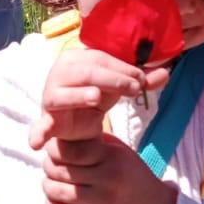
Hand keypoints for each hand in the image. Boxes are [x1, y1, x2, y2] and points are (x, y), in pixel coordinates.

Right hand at [30, 47, 168, 150]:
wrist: (77, 123)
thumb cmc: (96, 96)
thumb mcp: (120, 87)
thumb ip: (141, 80)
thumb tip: (166, 73)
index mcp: (76, 59)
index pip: (100, 59)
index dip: (122, 68)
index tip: (141, 81)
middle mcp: (59, 73)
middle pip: (85, 72)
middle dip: (112, 79)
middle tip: (134, 88)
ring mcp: (50, 97)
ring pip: (63, 94)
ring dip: (79, 95)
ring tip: (96, 98)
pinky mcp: (48, 120)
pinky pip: (41, 126)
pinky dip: (38, 133)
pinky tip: (36, 144)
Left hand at [41, 131, 177, 203]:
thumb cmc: (132, 176)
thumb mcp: (121, 152)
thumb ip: (96, 141)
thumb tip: (64, 134)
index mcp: (112, 157)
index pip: (72, 150)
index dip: (54, 149)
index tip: (51, 150)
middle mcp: (108, 178)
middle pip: (61, 170)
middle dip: (47, 167)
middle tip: (47, 166)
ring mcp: (103, 202)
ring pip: (59, 192)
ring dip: (47, 186)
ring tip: (48, 182)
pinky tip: (53, 199)